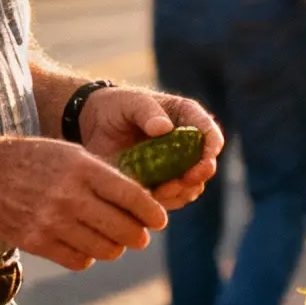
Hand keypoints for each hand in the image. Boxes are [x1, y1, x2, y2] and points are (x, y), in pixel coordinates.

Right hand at [0, 137, 169, 270]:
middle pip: (123, 228)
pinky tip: (84, 244)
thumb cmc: (29, 159)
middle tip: (140, 236)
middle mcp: (68, 196)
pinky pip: (79, 260)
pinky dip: (87, 256)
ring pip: (104, 249)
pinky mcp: (36, 242)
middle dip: (138, 235)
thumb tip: (139, 200)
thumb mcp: (67, 153)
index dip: (152, 212)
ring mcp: (51, 222)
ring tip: (113, 241)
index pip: (132, 196)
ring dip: (114, 248)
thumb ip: (101, 174)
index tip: (159, 220)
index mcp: (81, 167)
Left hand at [79, 85, 223, 210]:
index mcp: (188, 118)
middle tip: (173, 185)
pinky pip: (171, 199)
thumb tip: (164, 129)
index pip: (210, 136)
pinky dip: (163, 202)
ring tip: (157, 192)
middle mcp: (188, 144)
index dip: (210, 153)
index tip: (200, 168)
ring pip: (191, 188)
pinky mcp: (161, 183)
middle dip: (193, 179)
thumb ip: (147, 111)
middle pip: (204, 168)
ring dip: (179, 194)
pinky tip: (147, 198)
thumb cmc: (117, 105)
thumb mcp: (130, 102)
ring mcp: (176, 166)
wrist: (95, 124)